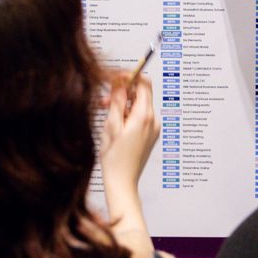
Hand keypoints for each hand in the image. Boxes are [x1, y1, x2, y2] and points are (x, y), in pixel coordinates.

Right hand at [100, 73, 159, 218]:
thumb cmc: (115, 158)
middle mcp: (153, 120)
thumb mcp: (111, 124)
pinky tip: (114, 121)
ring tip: (106, 111)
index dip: (129, 76)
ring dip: (122, 103)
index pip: (144, 83)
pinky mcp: (149, 134)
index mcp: (144, 116)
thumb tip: (119, 80)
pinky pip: (139, 115)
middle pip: (140, 93)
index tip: (116, 77)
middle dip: (122, 91)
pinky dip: (127, 113)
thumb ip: (116, 100)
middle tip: (104, 98)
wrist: (122, 181)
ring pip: (138, 104)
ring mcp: (152, 128)